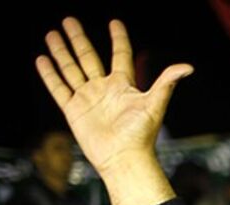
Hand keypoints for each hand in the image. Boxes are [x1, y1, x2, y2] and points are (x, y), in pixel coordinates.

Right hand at [36, 18, 191, 204]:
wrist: (123, 158)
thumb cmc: (141, 135)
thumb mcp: (154, 105)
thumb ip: (166, 83)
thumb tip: (187, 67)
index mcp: (123, 85)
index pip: (120, 55)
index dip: (118, 39)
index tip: (114, 22)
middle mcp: (104, 89)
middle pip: (89, 57)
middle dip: (79, 39)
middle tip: (69, 20)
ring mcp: (88, 98)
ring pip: (71, 69)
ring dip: (62, 52)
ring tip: (52, 33)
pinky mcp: (74, 110)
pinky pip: (59, 88)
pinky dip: (50, 74)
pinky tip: (42, 59)